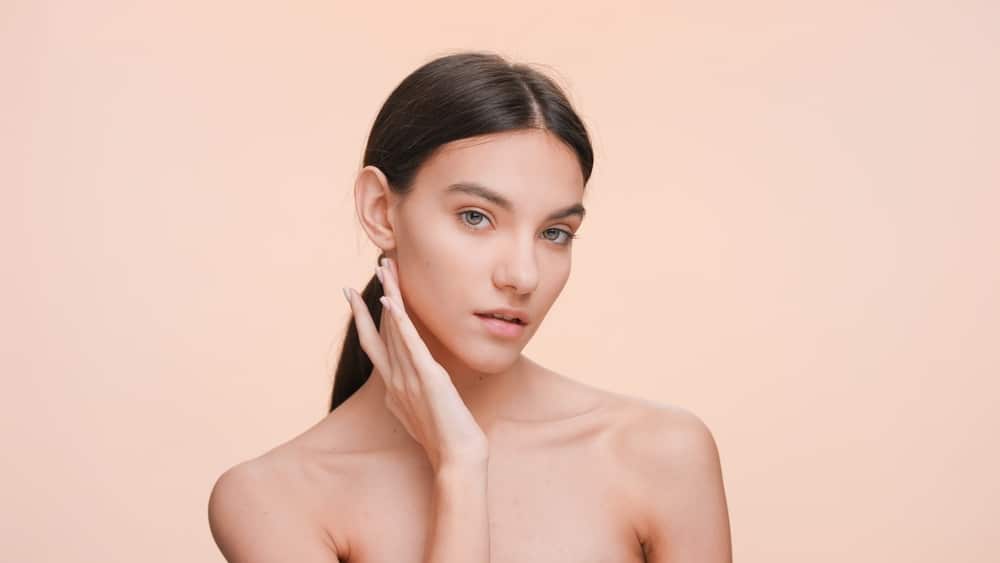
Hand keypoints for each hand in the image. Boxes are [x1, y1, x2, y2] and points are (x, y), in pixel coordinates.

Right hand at [343, 256, 488, 471]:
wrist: (456, 458)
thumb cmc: (443, 438)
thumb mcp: (417, 413)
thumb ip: (404, 397)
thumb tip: (392, 394)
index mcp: (393, 385)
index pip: (375, 342)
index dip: (364, 316)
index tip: (356, 293)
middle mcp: (395, 378)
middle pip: (380, 328)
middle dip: (377, 292)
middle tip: (378, 262)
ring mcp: (408, 377)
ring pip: (394, 329)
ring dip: (389, 295)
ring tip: (387, 267)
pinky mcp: (427, 377)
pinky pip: (410, 344)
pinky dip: (399, 321)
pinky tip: (391, 301)